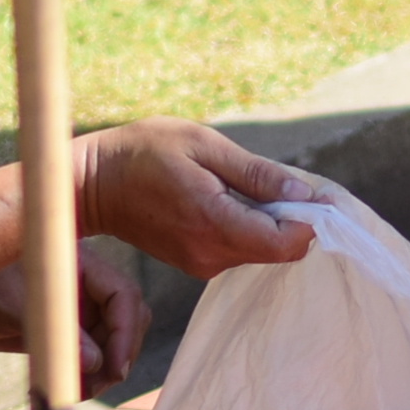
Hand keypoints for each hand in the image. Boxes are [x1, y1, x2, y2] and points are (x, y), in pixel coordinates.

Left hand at [0, 241, 152, 389]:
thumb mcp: (12, 305)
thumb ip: (55, 332)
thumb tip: (96, 363)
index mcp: (79, 265)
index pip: (123, 296)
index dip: (125, 333)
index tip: (114, 369)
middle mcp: (83, 288)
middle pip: (126, 322)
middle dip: (117, 356)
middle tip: (92, 387)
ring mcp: (72, 313)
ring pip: (108, 345)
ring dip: (101, 373)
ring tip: (73, 393)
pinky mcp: (58, 335)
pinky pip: (83, 359)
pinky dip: (81, 378)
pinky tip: (61, 390)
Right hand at [77, 120, 326, 277]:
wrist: (92, 185)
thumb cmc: (144, 152)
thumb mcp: (203, 145)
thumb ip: (256, 173)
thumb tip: (304, 192)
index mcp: (215, 222)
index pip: (286, 244)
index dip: (311, 221)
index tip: (316, 194)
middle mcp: (211, 254)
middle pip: (278, 249)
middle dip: (292, 218)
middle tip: (281, 180)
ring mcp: (201, 264)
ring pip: (259, 250)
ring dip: (267, 221)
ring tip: (241, 183)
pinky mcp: (195, 263)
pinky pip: (237, 249)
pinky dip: (246, 227)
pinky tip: (224, 197)